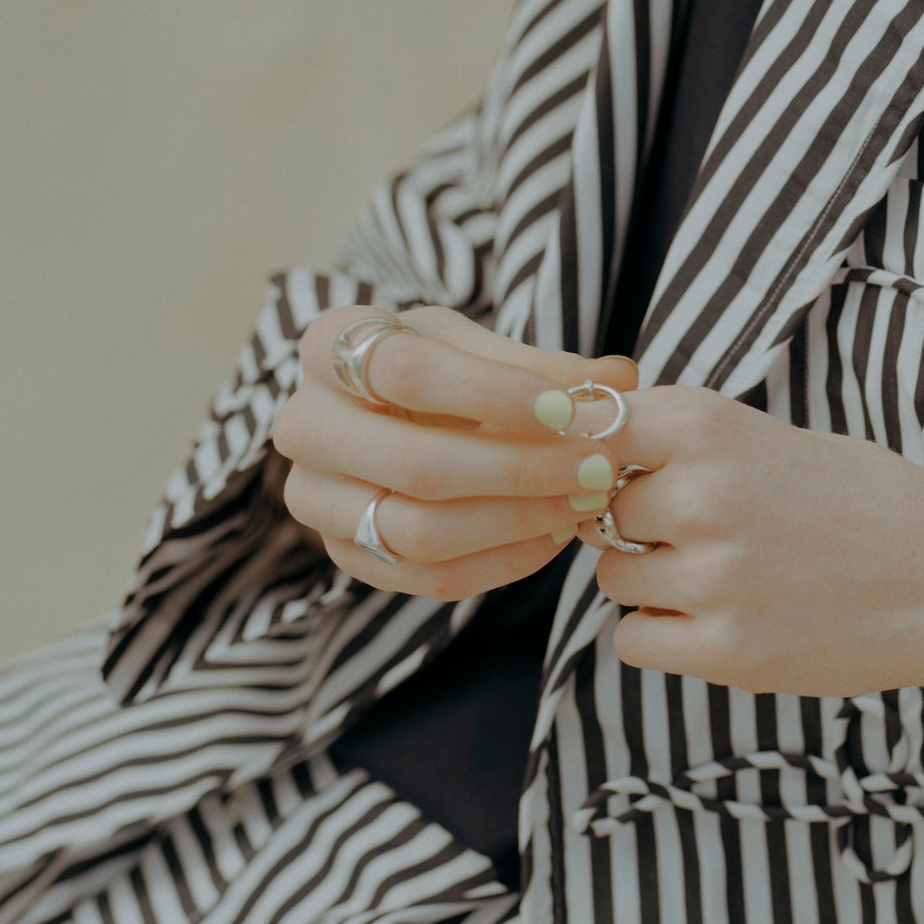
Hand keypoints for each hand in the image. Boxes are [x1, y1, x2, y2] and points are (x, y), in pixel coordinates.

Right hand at [272, 305, 637, 601]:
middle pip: (416, 465)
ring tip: (585, 502)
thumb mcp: (477, 347)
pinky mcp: (340, 552)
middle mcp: (303, 424)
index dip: (494, 394)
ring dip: (518, 523)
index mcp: (328, 346)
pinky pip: (425, 577)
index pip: (408, 372)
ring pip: (419, 532)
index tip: (570, 411)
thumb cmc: (433, 367)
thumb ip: (545, 367)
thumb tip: (620, 379)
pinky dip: (501, 561)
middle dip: (522, 471)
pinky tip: (554, 535)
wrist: (378, 413)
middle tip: (599, 467)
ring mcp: (314, 497)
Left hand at [589, 390, 923, 723]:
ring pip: (615, 579)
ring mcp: (710, 576)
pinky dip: (664, 636)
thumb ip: (682, 446)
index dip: (595, 455)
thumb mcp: (769, 436)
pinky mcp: (725, 650)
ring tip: (728, 577)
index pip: (588, 429)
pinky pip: (633, 641)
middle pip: (601, 512)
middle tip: (707, 533)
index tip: (618, 471)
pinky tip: (721, 620)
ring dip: (653, 583)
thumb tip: (583, 459)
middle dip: (639, 526)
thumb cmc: (863, 501)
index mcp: (707, 425)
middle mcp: (700, 493)